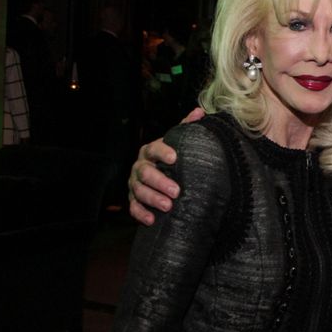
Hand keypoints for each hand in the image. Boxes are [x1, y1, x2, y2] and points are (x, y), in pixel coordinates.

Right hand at [127, 108, 204, 223]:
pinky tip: (151, 220)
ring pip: (138, 191)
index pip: (154, 149)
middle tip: (176, 191)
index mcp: (150, 151)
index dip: (163, 152)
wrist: (162, 173)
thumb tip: (199, 112)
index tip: (175, 158)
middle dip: (160, 182)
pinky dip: (141, 214)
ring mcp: (134, 183)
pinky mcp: (133, 199)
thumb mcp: (179, 141)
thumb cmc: (173, 157)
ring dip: (152, 199)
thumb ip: (186, 127)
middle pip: (145, 173)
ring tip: (168, 206)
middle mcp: (140, 166)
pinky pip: (133, 207)